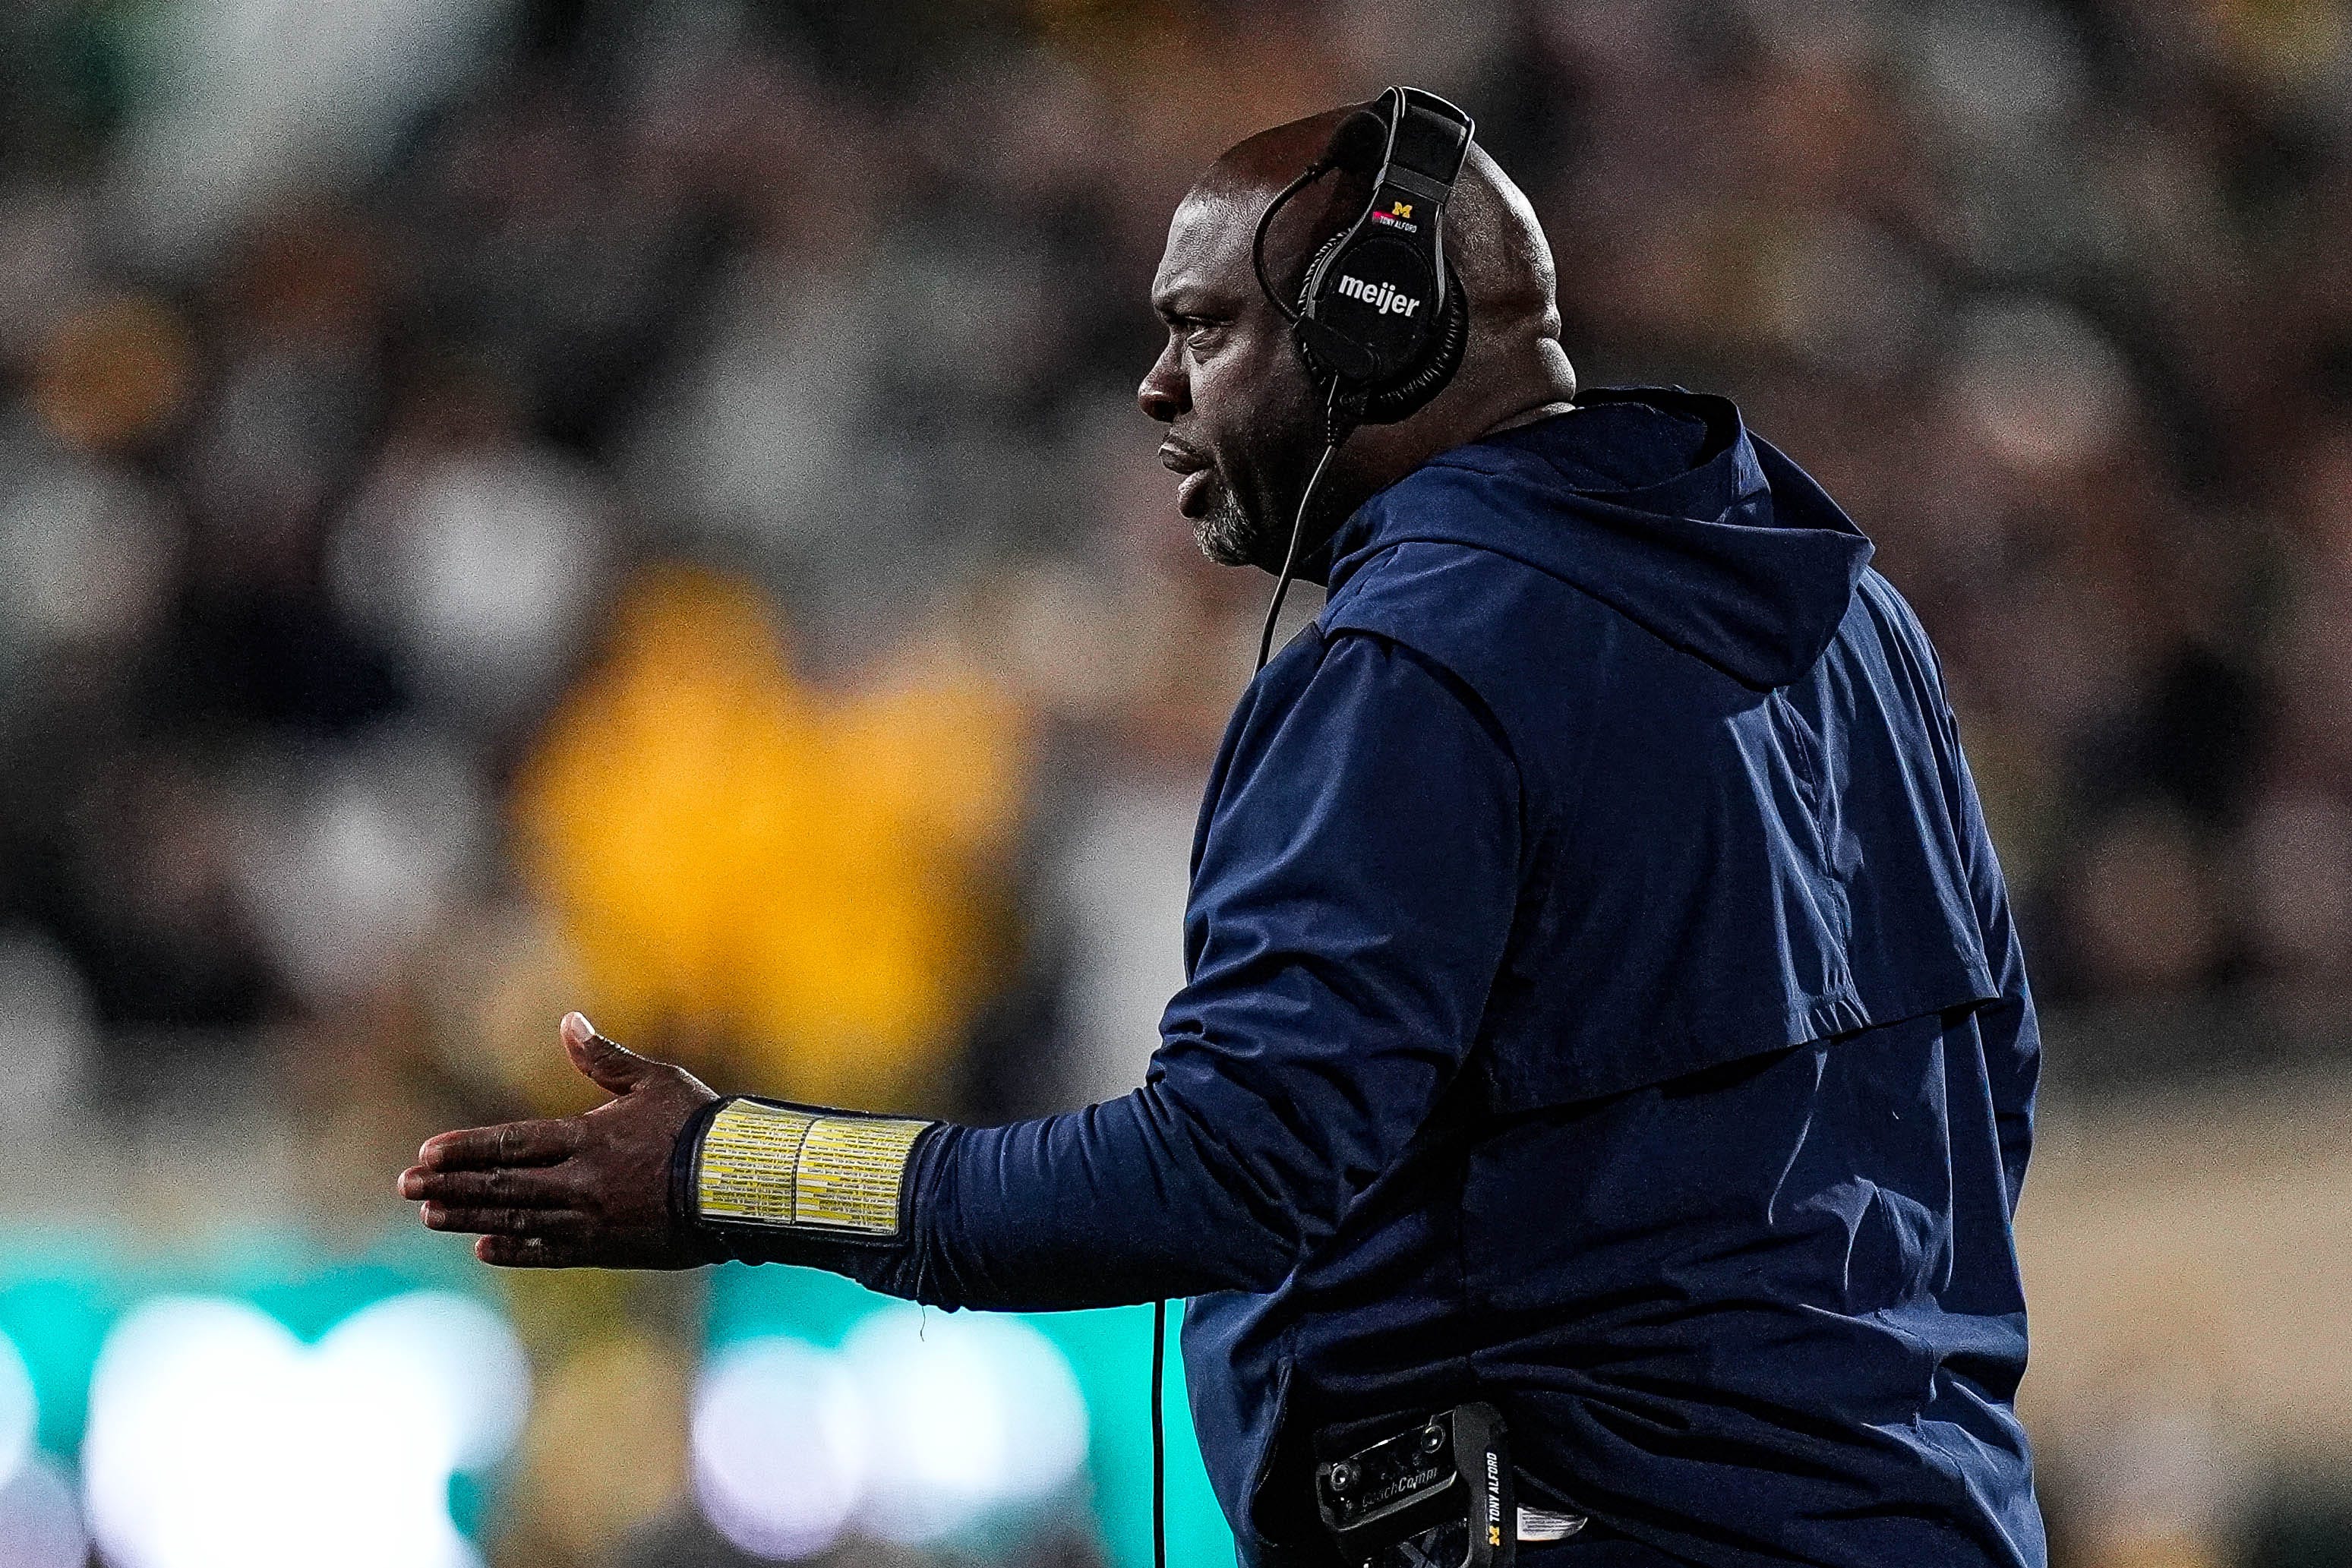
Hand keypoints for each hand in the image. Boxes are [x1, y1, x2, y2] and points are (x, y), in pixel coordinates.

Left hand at [398, 1013, 719, 1268]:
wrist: (739, 1184)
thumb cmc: (699, 1125)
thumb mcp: (654, 1080)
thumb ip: (604, 1058)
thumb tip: (567, 1022)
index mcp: (587, 1137)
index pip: (511, 1143)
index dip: (467, 1149)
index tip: (426, 1154)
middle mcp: (580, 1182)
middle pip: (501, 1185)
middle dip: (450, 1185)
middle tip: (407, 1187)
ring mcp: (590, 1219)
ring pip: (516, 1220)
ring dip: (468, 1217)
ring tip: (430, 1215)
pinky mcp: (607, 1248)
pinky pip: (550, 1252)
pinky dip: (515, 1250)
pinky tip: (484, 1248)